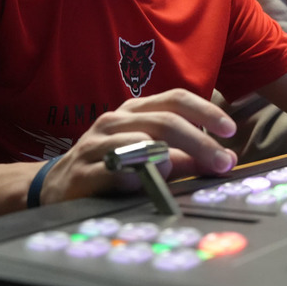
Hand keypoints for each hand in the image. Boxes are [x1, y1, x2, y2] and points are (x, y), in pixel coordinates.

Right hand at [39, 88, 237, 204]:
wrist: (57, 186)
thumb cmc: (110, 166)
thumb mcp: (151, 157)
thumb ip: (184, 156)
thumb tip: (222, 159)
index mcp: (136, 111)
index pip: (176, 99)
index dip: (206, 111)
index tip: (230, 130)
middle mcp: (116, 120)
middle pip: (165, 121)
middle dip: (200, 142)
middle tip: (223, 162)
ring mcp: (96, 143)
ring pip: (140, 141)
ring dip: (171, 157)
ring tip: (188, 171)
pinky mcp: (82, 171)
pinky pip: (114, 170)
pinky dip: (135, 176)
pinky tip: (146, 183)